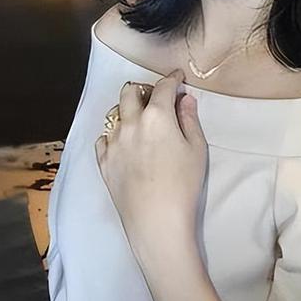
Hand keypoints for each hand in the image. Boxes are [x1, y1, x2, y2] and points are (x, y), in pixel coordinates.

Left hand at [95, 68, 206, 240]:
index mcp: (156, 116)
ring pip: (115, 113)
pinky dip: (115, 134)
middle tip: (157, 97)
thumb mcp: (196, 149)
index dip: (172, 79)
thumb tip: (185, 100)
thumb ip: (190, 119)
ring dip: (129, 110)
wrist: (156, 221)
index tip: (177, 79)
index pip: (163, 87)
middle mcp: (130, 123)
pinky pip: (104, 138)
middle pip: (130, 92)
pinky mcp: (103, 161)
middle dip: (144, 89)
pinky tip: (126, 142)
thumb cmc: (183, 185)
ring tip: (142, 121)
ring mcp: (113, 142)